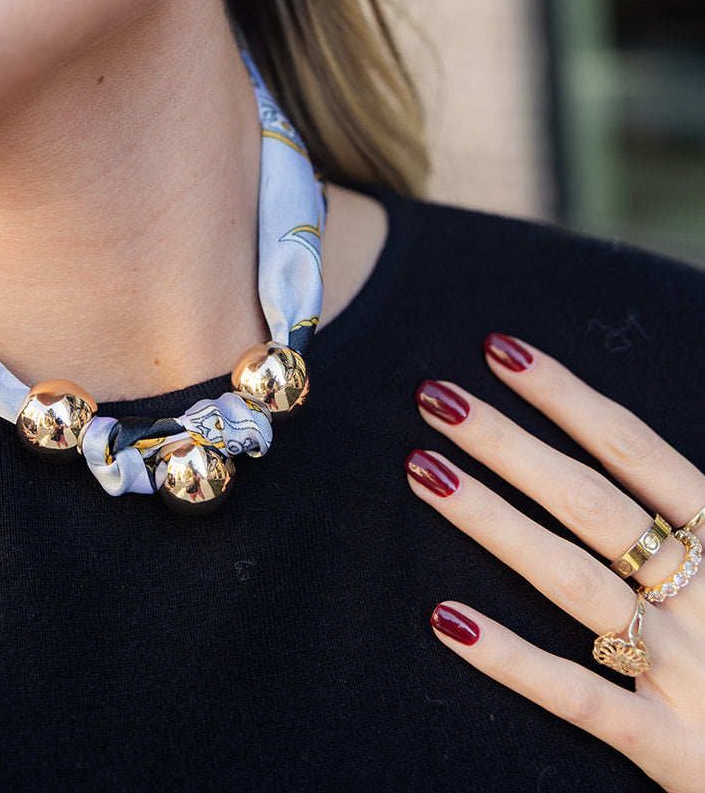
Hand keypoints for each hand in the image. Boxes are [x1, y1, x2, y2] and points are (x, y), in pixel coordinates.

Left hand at [406, 338, 704, 792]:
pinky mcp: (670, 749)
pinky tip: (447, 619)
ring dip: (495, 522)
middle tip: (434, 395)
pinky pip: (578, 698)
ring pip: (573, 581)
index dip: (565, 396)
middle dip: (509, 443)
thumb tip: (628, 443)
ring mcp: (685, 671)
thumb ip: (690, 509)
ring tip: (423, 470)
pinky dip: (513, 659)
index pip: (631, 449)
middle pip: (589, 502)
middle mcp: (704, 595)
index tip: (499, 350)